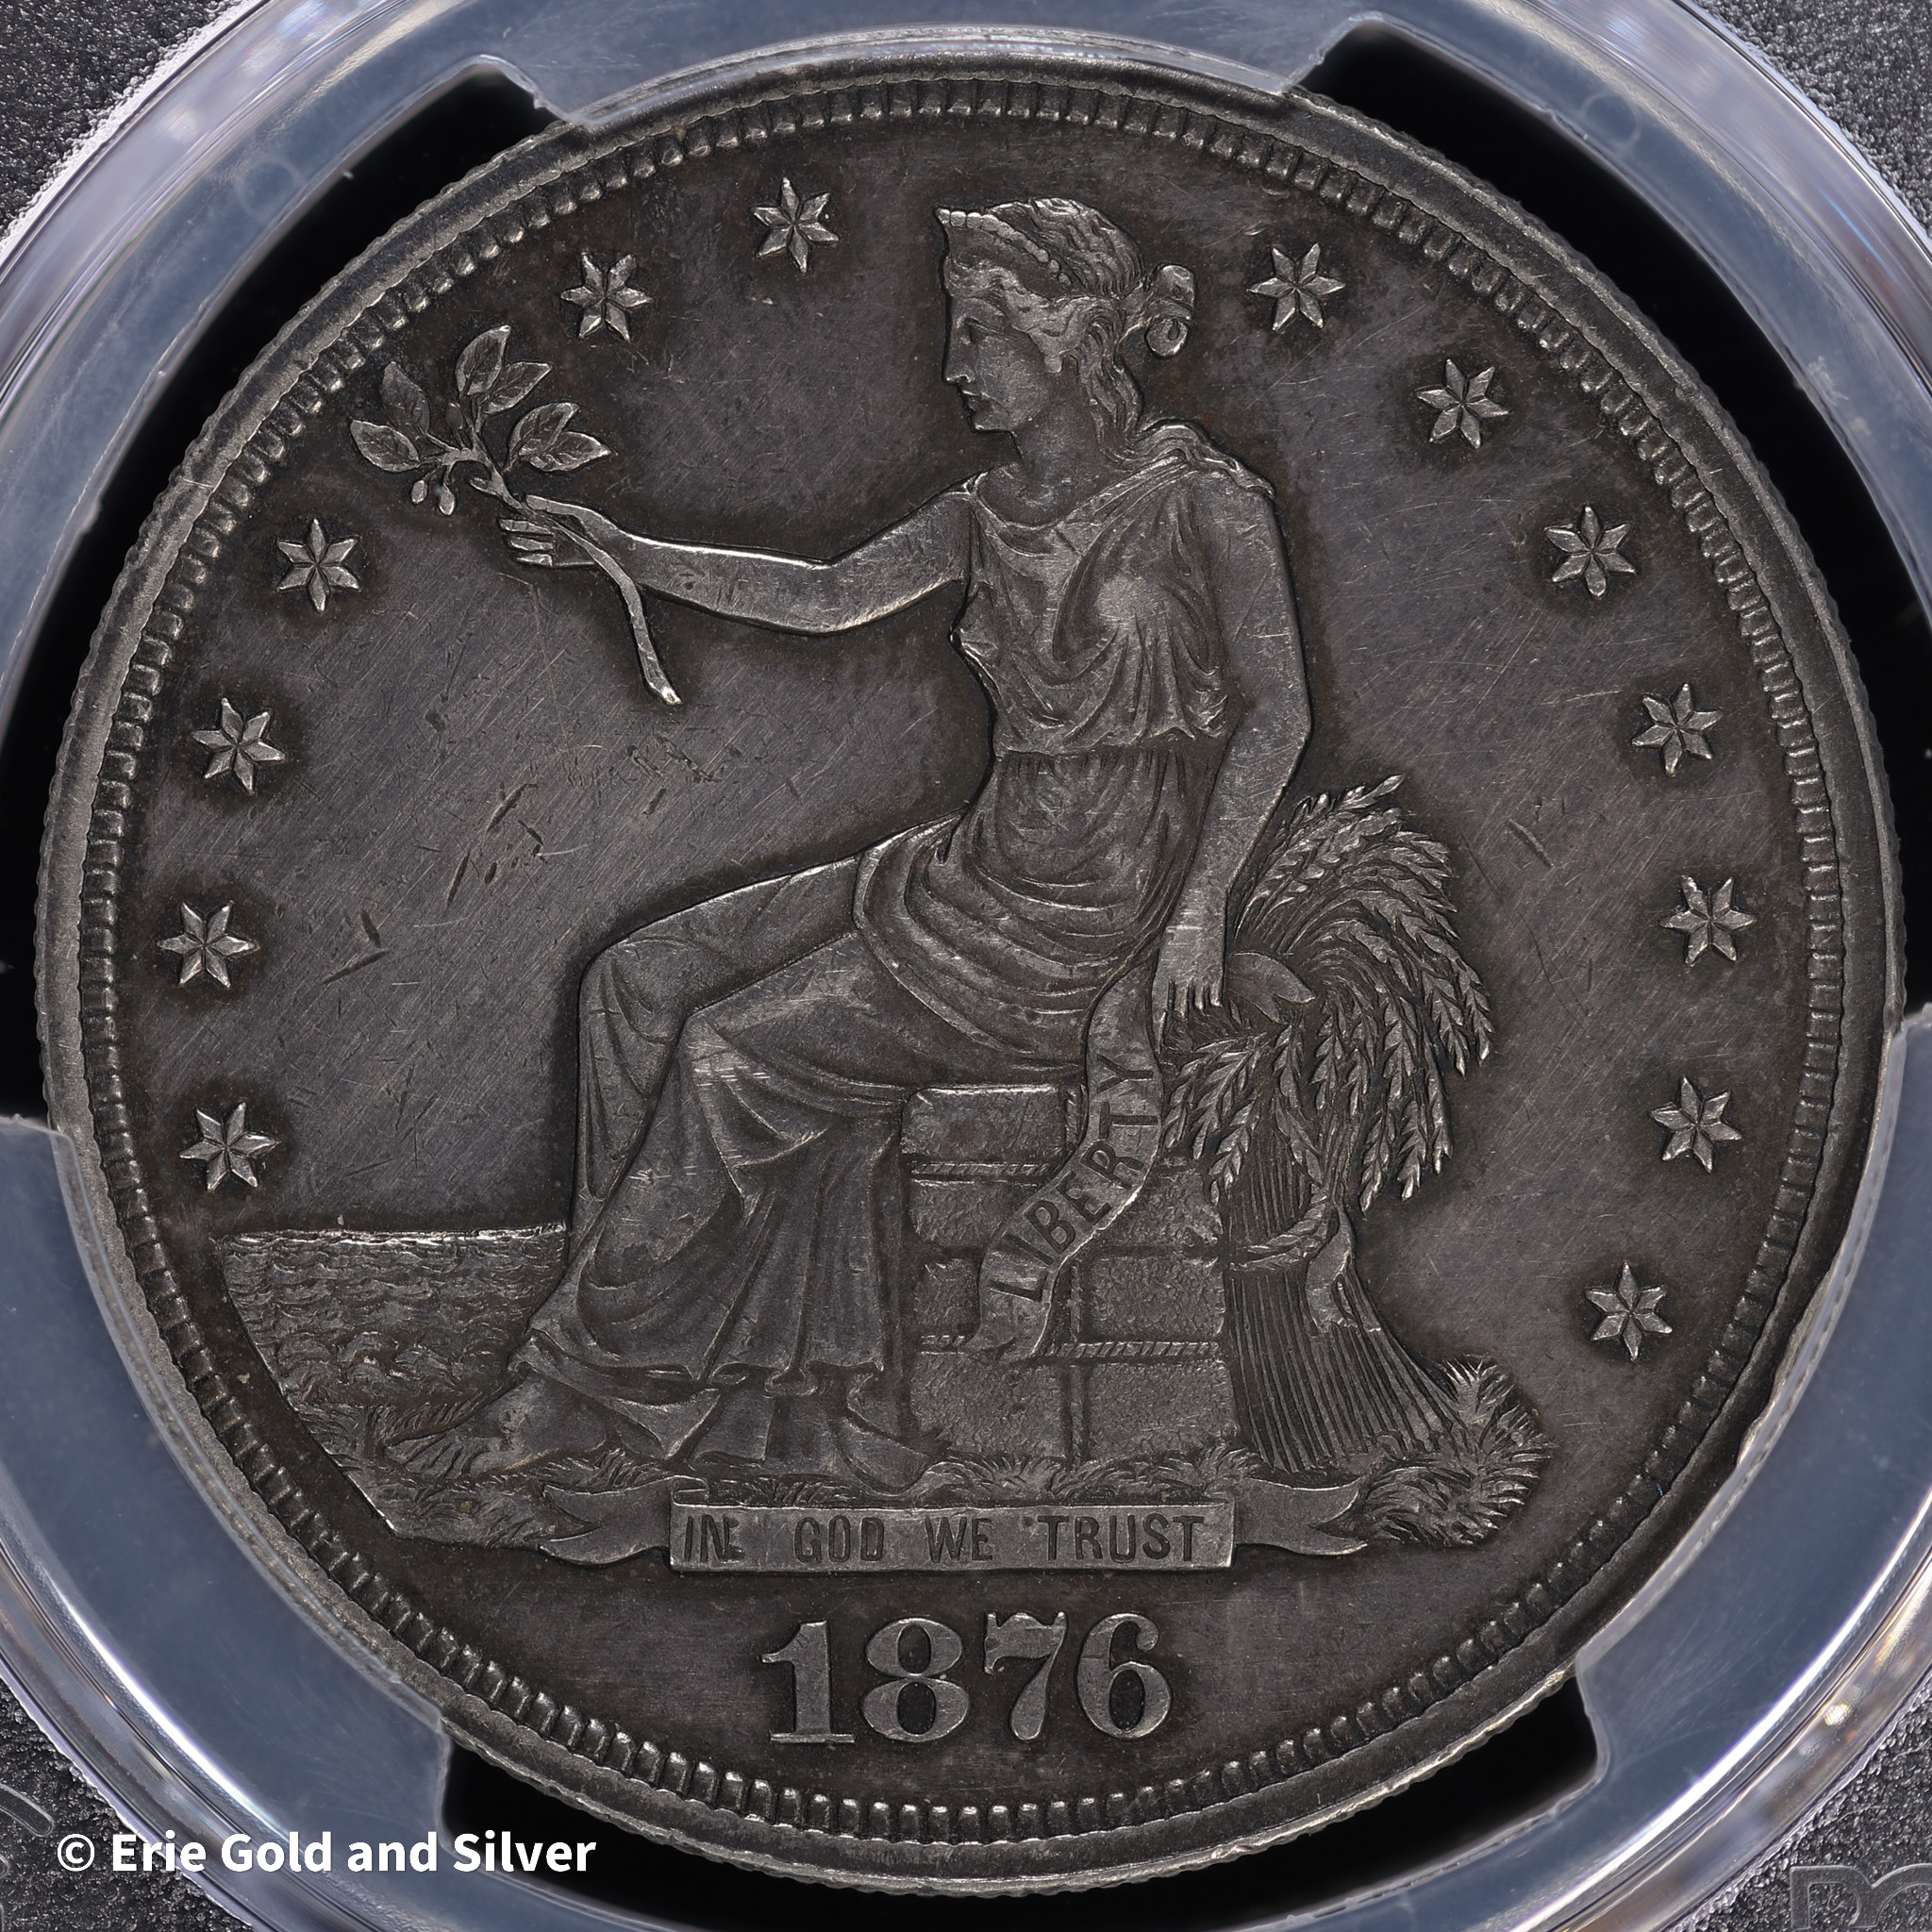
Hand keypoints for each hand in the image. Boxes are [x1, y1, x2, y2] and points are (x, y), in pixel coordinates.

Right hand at [497, 495, 624, 569]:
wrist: (616, 551)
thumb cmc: (600, 527)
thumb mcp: (577, 512)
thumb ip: (553, 506)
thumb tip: (527, 499)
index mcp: (555, 515)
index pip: (529, 511)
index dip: (516, 510)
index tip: (504, 507)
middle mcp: (552, 530)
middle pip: (525, 527)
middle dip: (513, 526)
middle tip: (502, 524)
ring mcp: (554, 545)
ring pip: (529, 543)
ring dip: (518, 541)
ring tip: (508, 538)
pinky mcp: (557, 561)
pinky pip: (538, 560)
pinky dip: (527, 557)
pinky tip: (517, 554)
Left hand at [1153, 904, 1225, 1038]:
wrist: (1200, 906)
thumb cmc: (1180, 926)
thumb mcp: (1165, 950)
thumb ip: (1165, 973)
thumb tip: (1166, 993)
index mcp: (1164, 971)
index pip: (1158, 1007)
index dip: (1157, 1029)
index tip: (1157, 1046)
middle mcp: (1181, 977)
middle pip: (1178, 1014)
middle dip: (1178, 1030)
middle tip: (1179, 1044)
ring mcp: (1200, 975)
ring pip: (1198, 1011)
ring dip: (1197, 1022)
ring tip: (1199, 1035)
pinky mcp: (1217, 972)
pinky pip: (1216, 1001)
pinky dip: (1215, 1011)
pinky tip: (1214, 1017)